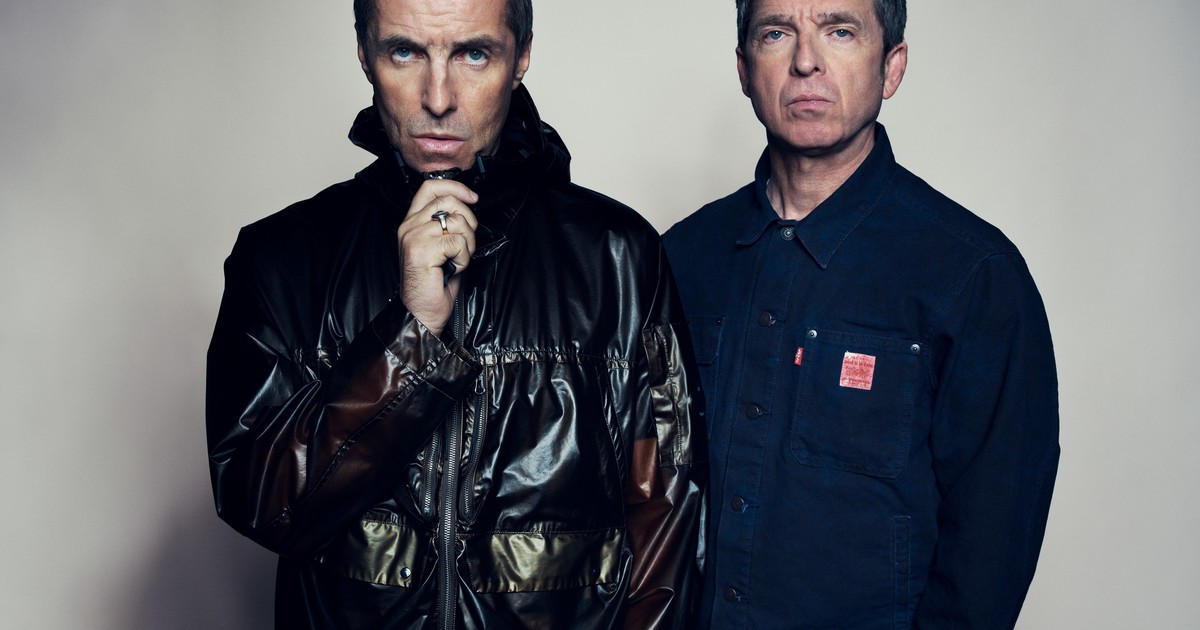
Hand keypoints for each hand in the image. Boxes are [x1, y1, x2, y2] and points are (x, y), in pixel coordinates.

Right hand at [396, 179, 478, 336]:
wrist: (422, 312)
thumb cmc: (434, 283)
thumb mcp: (440, 246)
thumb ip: (446, 223)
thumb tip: (466, 204)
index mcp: (412, 222)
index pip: (430, 187)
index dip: (455, 187)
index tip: (472, 197)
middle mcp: (409, 226)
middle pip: (449, 201)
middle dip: (468, 221)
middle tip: (465, 243)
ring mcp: (414, 237)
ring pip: (458, 223)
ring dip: (467, 244)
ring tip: (456, 260)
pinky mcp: (422, 250)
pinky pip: (458, 243)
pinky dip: (463, 258)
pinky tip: (452, 269)